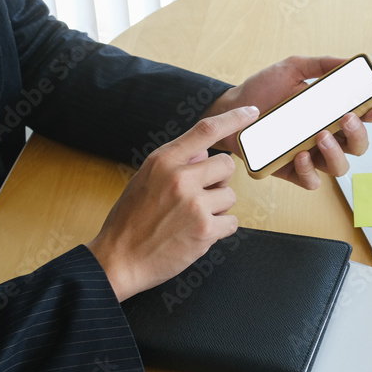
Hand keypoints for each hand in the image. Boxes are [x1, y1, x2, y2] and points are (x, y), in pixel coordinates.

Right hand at [87, 106, 258, 300]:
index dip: (234, 118)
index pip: (206, 130)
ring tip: (191, 219)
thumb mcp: (145, 179)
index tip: (252, 112)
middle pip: (226, 165)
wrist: (119, 259)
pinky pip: (231, 222)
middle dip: (218, 180)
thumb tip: (205, 152)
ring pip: (229, 196)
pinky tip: (196, 234)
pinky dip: (219, 230)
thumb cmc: (130, 220)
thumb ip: (176, 163)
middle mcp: (180, 178)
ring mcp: (194, 204)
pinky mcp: (205, 230)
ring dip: (218, 208)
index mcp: (163, 161)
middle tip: (199, 196)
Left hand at [205, 56, 371, 189]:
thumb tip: (347, 61)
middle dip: (358, 135)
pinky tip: (299, 155)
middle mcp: (324, 136)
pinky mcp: (291, 171)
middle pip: (357, 146)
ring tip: (320, 136)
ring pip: (339, 167)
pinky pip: (311, 181)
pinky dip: (310, 171)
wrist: (232, 110)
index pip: (361, 118)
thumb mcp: (292, 69)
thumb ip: (320, 64)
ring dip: (336, 153)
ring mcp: (310, 155)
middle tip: (346, 119)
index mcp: (329, 113)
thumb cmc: (262, 90)